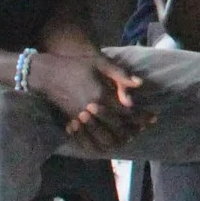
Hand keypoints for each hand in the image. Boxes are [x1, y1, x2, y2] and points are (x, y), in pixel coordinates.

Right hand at [30, 52, 154, 153]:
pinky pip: (90, 136)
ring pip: (105, 135)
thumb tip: (140, 83)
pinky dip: (102, 138)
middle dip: (134, 127)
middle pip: (118, 126)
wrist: (46, 74)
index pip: (127, 112)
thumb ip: (120, 74)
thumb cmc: (74, 65)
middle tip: (145, 126)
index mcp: (101, 95)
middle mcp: (93, 110)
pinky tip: (110, 135)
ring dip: (119, 136)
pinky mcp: (73, 120)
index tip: (153, 118)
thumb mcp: (99, 62)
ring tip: (131, 133)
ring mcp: (81, 117)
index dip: (142, 117)